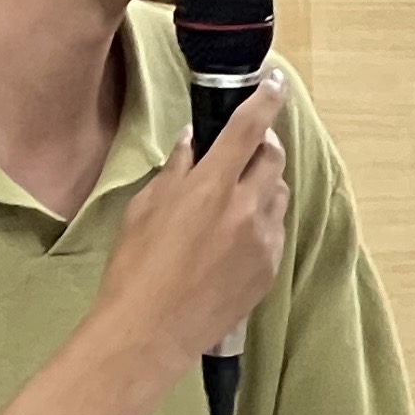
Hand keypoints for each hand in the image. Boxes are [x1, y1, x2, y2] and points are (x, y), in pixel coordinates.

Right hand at [94, 78, 288, 371]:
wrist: (151, 330)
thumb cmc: (136, 270)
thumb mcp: (144, 208)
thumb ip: (175, 171)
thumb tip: (192, 145)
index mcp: (211, 186)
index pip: (250, 127)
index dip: (266, 99)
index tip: (274, 84)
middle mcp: (246, 208)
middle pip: (274, 156)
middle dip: (263, 143)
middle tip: (244, 145)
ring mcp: (263, 240)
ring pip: (278, 193)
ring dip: (262, 183)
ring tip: (232, 196)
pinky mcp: (269, 268)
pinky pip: (274, 230)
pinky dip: (259, 221)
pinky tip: (230, 236)